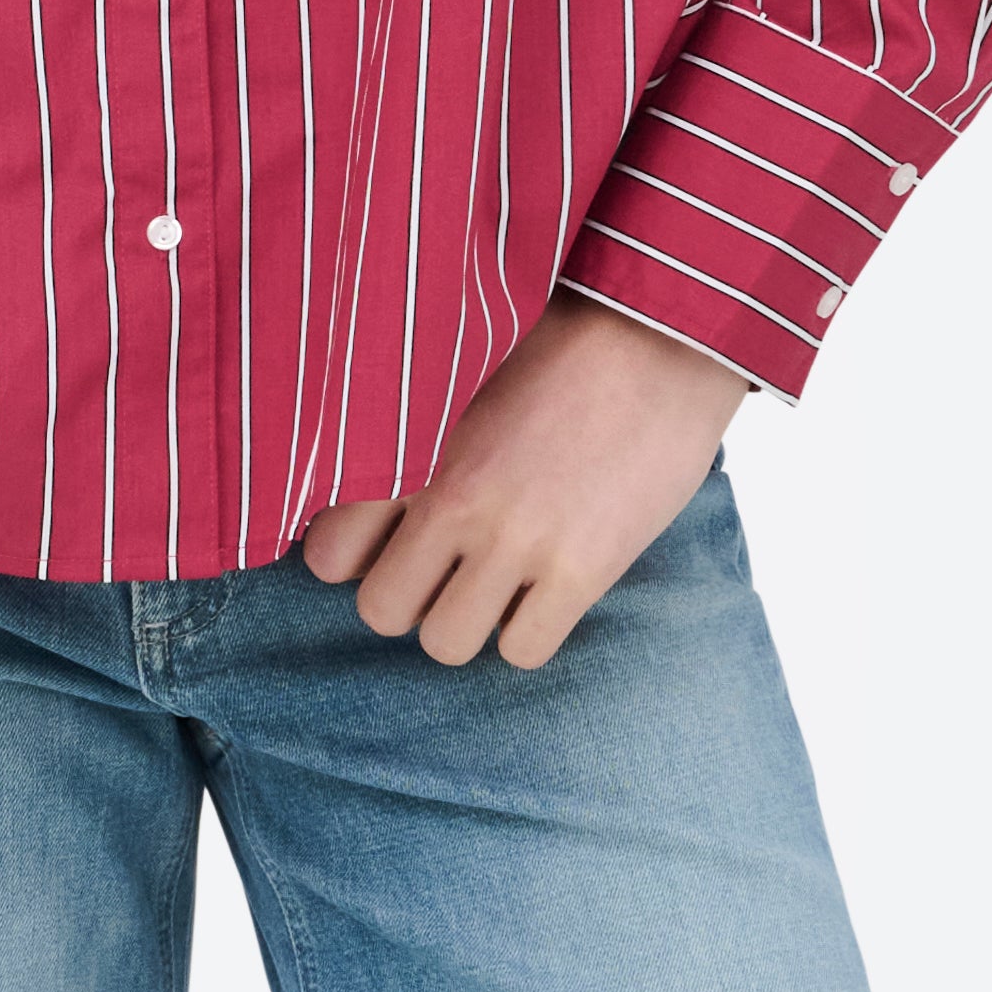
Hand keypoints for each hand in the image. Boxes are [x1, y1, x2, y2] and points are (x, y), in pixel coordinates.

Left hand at [299, 297, 748, 667]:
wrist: (663, 339)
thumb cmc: (562, 348)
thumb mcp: (461, 379)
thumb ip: (407, 441)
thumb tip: (377, 505)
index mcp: (412, 449)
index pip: (328, 555)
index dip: (355, 561)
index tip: (388, 547)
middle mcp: (453, 501)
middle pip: (381, 610)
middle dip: (413, 600)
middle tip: (449, 573)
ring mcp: (515, 541)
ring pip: (445, 643)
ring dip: (471, 624)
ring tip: (500, 585)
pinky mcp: (579, 571)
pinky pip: (522, 652)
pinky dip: (531, 633)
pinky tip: (549, 593)